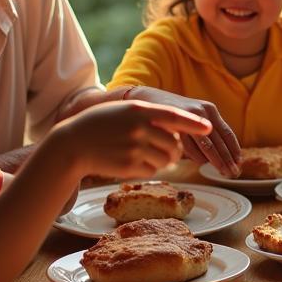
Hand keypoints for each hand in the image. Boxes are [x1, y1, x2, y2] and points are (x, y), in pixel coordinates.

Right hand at [66, 100, 211, 178]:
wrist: (73, 143)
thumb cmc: (101, 124)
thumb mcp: (124, 111)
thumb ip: (149, 115)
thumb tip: (178, 129)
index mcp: (139, 110)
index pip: (175, 116)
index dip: (193, 123)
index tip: (208, 128)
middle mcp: (139, 128)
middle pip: (174, 143)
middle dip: (174, 149)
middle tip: (165, 149)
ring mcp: (134, 148)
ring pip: (166, 160)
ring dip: (163, 160)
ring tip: (144, 153)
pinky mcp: (129, 167)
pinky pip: (152, 171)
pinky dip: (148, 169)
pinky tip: (132, 161)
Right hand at [125, 86, 240, 175]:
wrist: (147, 98)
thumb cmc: (172, 112)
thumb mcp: (192, 117)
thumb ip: (204, 132)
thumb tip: (219, 157)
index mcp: (209, 110)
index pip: (227, 133)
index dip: (235, 149)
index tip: (240, 163)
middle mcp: (202, 112)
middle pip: (220, 141)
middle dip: (228, 159)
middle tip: (234, 173)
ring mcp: (188, 117)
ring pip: (207, 145)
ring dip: (215, 161)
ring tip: (223, 173)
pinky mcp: (174, 125)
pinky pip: (189, 147)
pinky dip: (196, 157)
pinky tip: (200, 165)